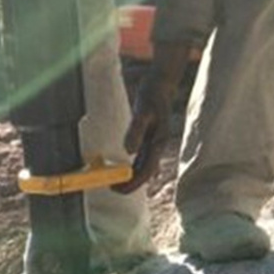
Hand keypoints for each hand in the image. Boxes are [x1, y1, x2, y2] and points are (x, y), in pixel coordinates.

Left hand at [116, 40, 194, 193]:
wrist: (161, 84)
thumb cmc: (152, 96)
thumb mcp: (143, 111)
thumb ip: (136, 130)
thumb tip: (129, 151)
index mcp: (159, 143)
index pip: (146, 171)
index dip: (132, 183)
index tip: (117, 188)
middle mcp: (157, 147)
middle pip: (145, 174)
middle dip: (130, 184)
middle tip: (112, 188)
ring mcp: (154, 144)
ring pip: (142, 168)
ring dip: (130, 178)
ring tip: (114, 183)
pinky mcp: (148, 140)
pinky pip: (140, 160)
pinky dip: (131, 167)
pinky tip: (122, 171)